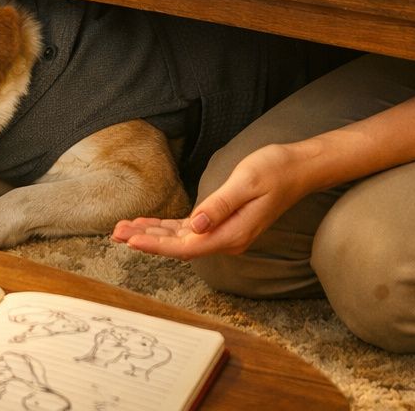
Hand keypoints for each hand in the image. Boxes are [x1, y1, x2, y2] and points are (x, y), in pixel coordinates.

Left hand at [111, 143, 309, 258]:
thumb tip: (195, 227)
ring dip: (153, 233)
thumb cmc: (274, 171)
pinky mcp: (223, 223)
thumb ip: (220, 206)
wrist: (298, 169)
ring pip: (181, 238)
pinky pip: (189, 230)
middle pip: (178, 246)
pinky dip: (167, 227)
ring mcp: (225, 233)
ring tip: (123, 229)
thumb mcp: (245, 184)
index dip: (156, 244)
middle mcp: (226, 239)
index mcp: (231, 234)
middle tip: (116, 233)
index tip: (132, 240)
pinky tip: (149, 224)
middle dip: (146, 240)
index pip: (185, 246)